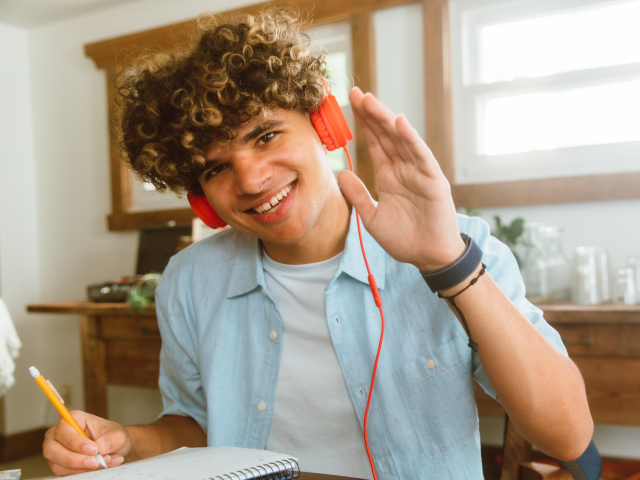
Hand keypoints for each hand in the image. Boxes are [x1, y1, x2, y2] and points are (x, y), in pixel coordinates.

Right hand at [43, 410, 128, 475]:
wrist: (113, 449)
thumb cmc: (111, 437)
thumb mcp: (118, 435)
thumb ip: (112, 439)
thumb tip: (100, 447)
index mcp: (73, 419)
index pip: (63, 430)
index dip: (75, 442)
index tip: (93, 449)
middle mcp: (59, 434)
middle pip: (52, 449)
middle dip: (74, 459)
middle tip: (95, 462)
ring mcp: (57, 451)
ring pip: (57, 464)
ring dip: (81, 468)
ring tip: (103, 463)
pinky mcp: (59, 465)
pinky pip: (64, 473)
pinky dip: (81, 473)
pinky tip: (98, 467)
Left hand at [338, 87, 464, 271]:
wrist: (428, 257)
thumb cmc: (404, 239)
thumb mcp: (372, 217)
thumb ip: (358, 195)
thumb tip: (341, 174)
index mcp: (390, 175)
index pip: (375, 144)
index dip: (363, 124)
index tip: (349, 105)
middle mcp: (404, 169)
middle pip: (386, 136)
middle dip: (371, 114)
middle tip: (356, 93)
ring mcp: (420, 173)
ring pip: (401, 140)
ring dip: (386, 120)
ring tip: (370, 101)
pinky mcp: (433, 181)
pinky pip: (421, 157)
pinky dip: (411, 139)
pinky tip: (400, 123)